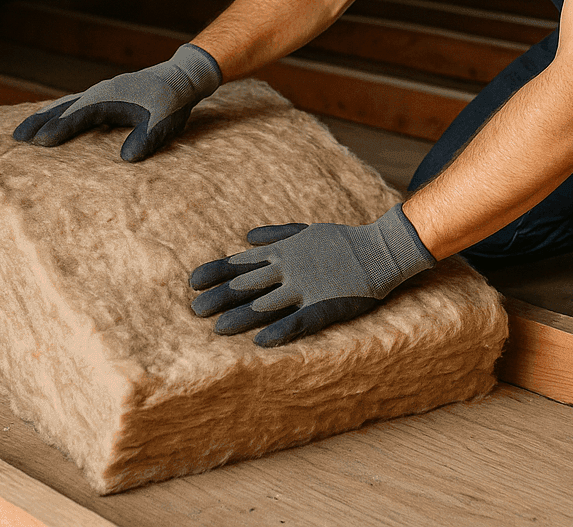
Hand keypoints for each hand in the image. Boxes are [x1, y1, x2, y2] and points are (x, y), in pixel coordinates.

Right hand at [11, 43, 220, 161]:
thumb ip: (146, 138)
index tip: (39, 143)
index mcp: (110, 98)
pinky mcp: (103, 96)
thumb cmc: (171, 102)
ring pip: (65, 104)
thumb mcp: (164, 122)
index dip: (59, 129)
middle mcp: (99, 92)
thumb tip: (126, 158)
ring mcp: (100, 92)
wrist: (180, 78)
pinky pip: (74, 104)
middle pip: (63, 108)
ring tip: (21, 132)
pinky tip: (50, 121)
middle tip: (16, 139)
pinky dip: (57, 112)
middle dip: (39, 122)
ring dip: (43, 117)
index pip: (79, 115)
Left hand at [188, 204, 435, 346]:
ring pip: (268, 304)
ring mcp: (307, 288)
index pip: (242, 263)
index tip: (192, 282)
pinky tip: (261, 341)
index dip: (216, 272)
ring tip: (218, 329)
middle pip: (248, 285)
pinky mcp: (325, 306)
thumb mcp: (305, 230)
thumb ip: (276, 234)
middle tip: (195, 311)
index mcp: (283, 253)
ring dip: (242, 317)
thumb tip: (247, 236)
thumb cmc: (341, 241)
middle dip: (220, 297)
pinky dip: (280, 330)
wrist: (380, 249)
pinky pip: (299, 321)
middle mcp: (289, 270)